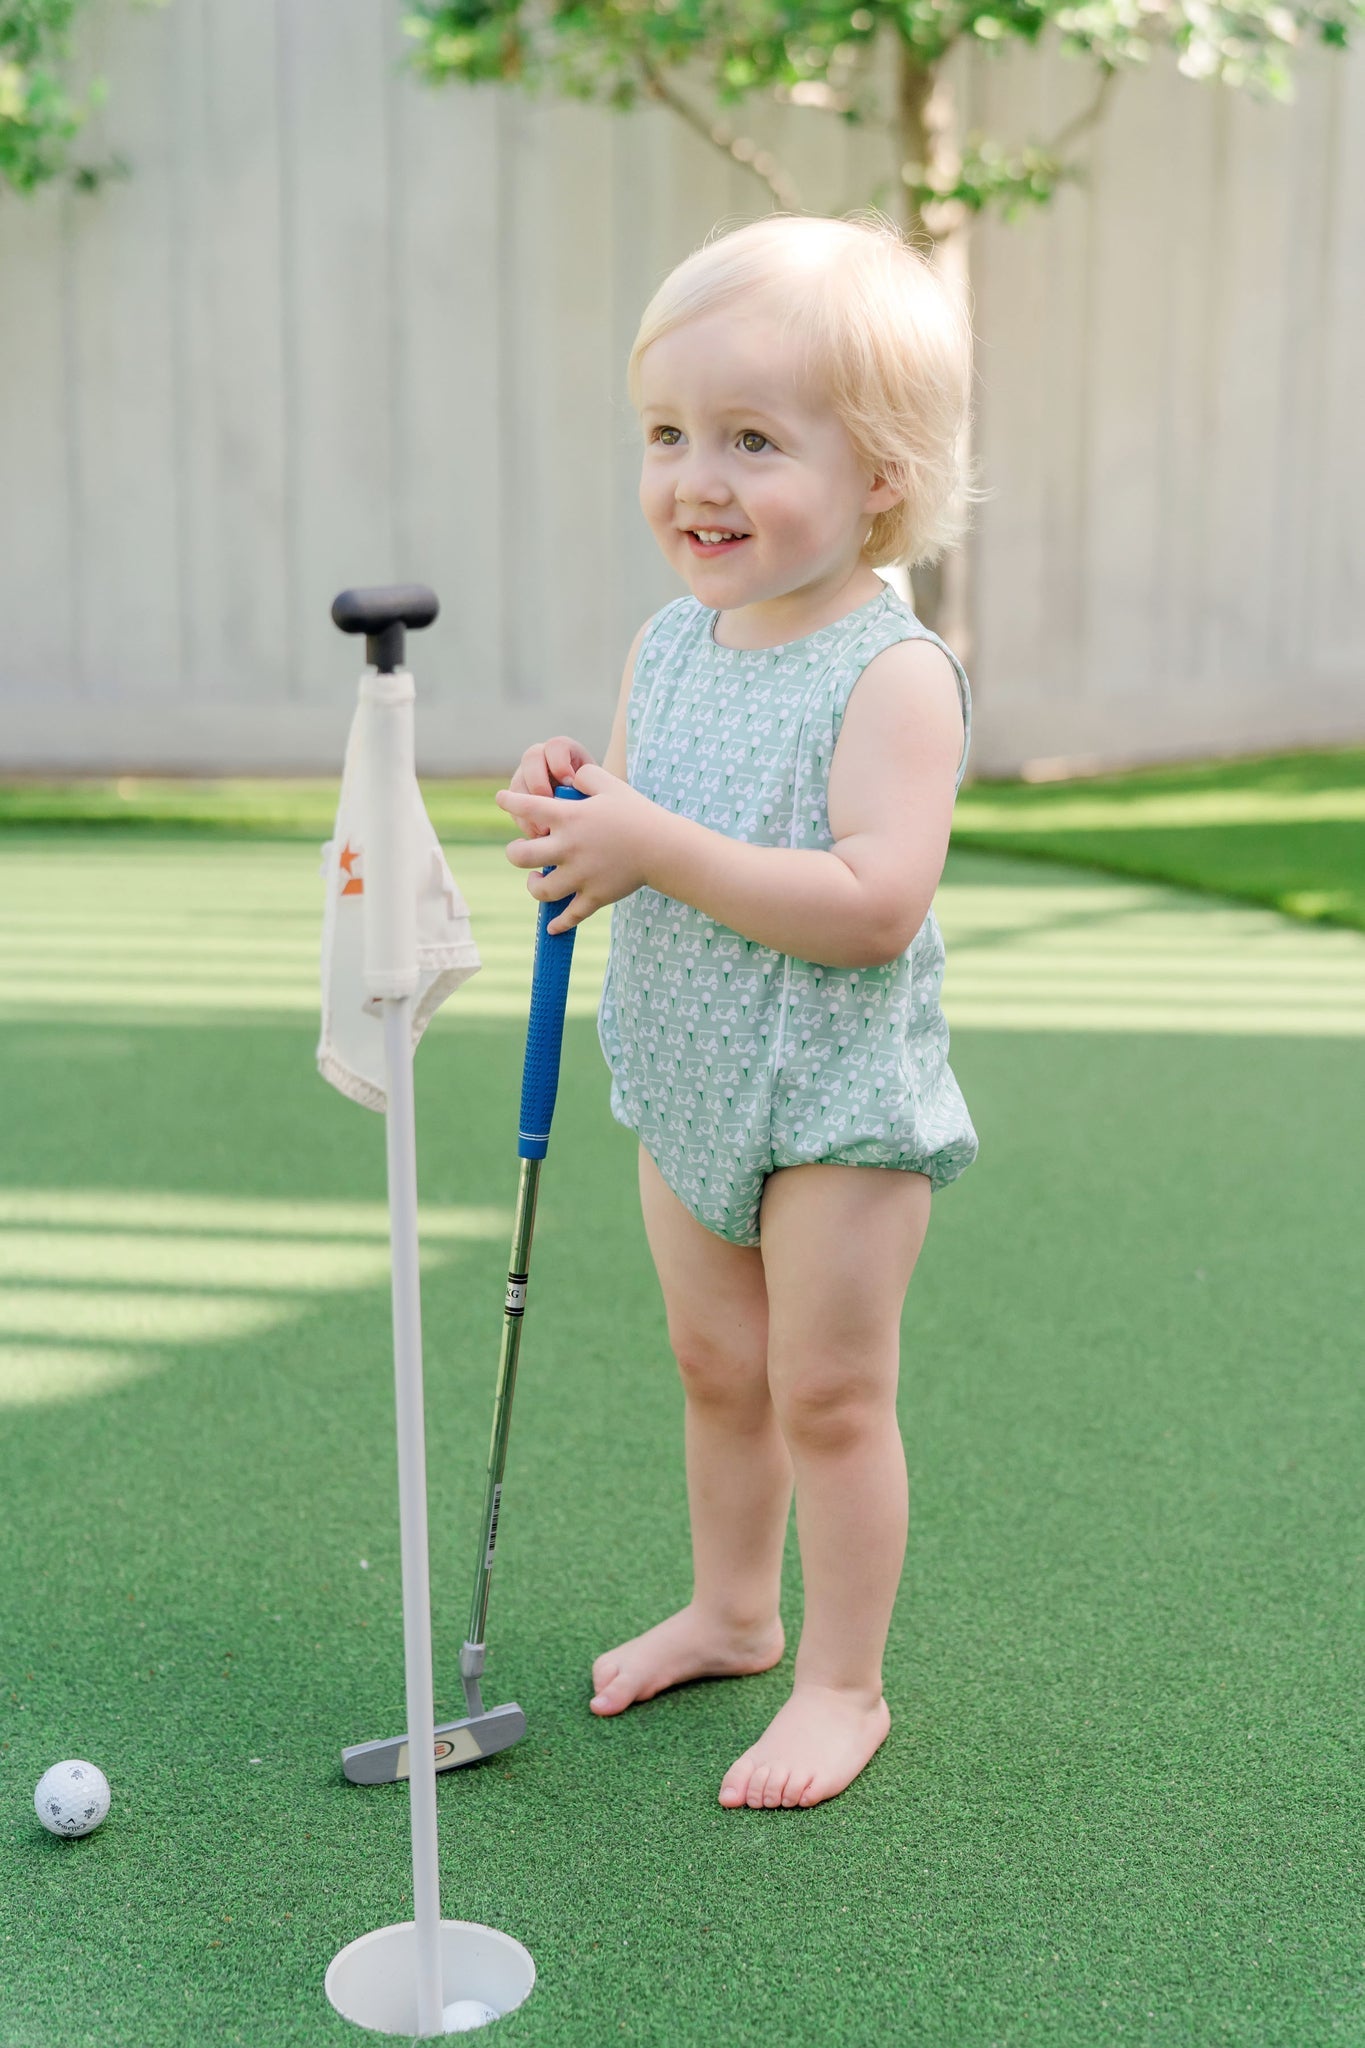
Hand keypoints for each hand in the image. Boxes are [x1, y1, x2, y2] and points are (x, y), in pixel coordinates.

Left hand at [495, 761, 664, 933]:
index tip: (501, 800)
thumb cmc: (637, 812)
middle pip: (520, 856)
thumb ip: (584, 776)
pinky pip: (569, 916)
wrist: (664, 847)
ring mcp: (581, 875)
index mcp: (570, 817)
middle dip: (514, 853)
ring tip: (537, 879)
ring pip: (540, 890)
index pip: (528, 807)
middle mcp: (569, 847)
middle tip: (520, 851)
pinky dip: (559, 923)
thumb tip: (566, 778)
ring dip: (533, 886)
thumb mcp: (610, 784)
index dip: (509, 802)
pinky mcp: (595, 896)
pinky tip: (552, 926)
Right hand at [508, 736, 597, 837]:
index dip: (560, 763)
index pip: (556, 746)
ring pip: (517, 783)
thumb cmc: (598, 801)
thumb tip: (579, 794)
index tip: (570, 783)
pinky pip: (513, 808)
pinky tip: (540, 834)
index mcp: (564, 751)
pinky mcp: (518, 800)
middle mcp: (541, 758)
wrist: (590, 818)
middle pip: (530, 757)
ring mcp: (526, 777)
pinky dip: (525, 822)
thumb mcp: (601, 791)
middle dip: (539, 782)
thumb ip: (592, 786)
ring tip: (546, 828)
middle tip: (550, 804)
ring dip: (527, 806)